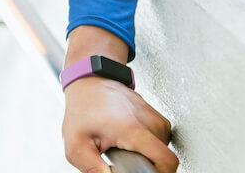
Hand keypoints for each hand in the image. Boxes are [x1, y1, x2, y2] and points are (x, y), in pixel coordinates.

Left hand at [62, 76, 177, 172]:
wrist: (89, 81)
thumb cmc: (82, 108)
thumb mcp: (77, 145)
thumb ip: (93, 169)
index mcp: (134, 130)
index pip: (168, 161)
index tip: (142, 172)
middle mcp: (150, 121)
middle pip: (163, 157)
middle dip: (145, 164)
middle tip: (123, 157)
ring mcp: (154, 117)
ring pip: (161, 149)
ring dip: (145, 154)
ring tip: (124, 147)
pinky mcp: (155, 116)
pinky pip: (158, 140)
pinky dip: (146, 144)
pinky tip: (129, 140)